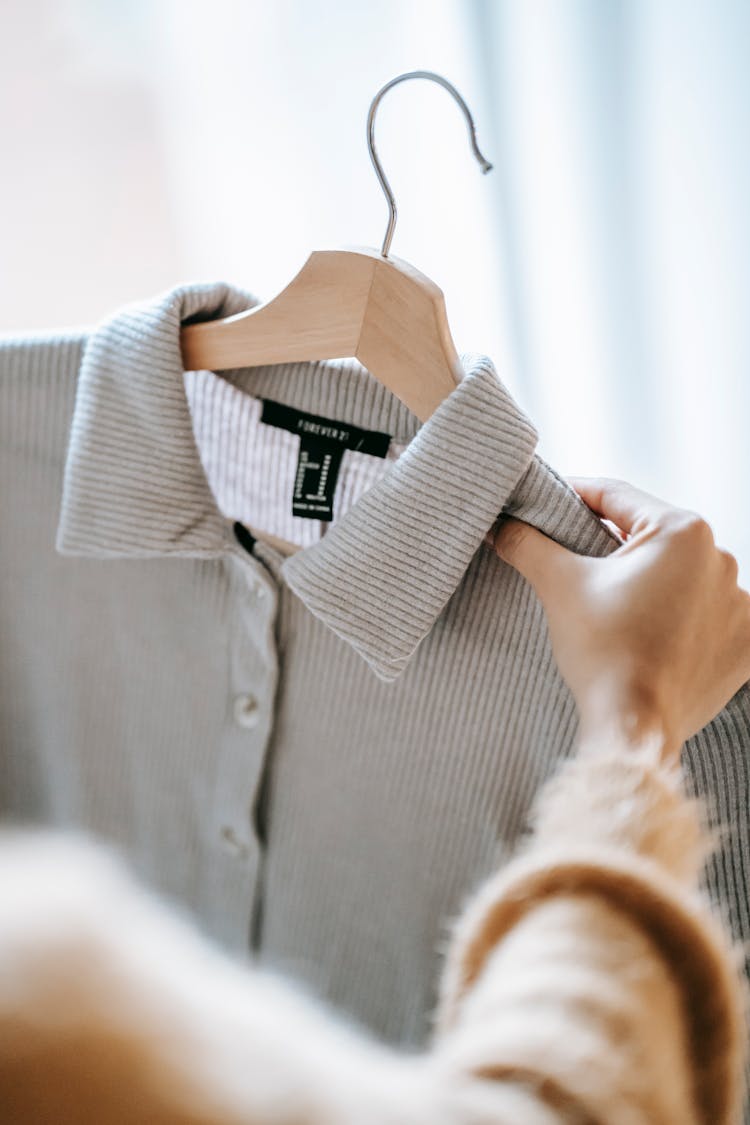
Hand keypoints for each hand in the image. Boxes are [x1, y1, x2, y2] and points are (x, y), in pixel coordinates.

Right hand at [489, 478, 749, 759]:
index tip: (545, 504)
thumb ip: (527, 543)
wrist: (634, 727)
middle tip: (573, 557)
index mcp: (683, 531)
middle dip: (612, 544)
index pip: (616, 498)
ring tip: (613, 604)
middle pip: (651, 538)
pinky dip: (680, 618)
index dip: (574, 496)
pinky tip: (651, 631)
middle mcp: (722, 559)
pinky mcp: (743, 643)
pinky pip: (706, 615)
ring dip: (650, 581)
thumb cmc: (602, 651)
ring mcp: (739, 604)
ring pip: (680, 575)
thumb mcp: (559, 584)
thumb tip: (500, 524)